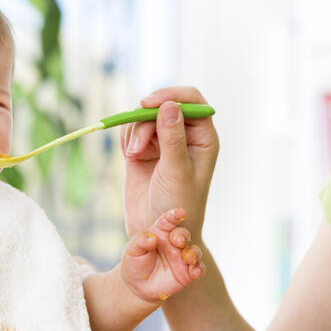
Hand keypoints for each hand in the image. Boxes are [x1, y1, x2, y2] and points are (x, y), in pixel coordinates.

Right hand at [121, 87, 218, 238]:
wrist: (157, 234)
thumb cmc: (178, 206)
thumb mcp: (176, 171)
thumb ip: (173, 138)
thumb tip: (169, 106)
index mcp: (202, 138)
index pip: (191, 101)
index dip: (171, 96)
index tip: (149, 103)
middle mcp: (184, 135)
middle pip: (163, 105)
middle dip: (146, 118)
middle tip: (136, 144)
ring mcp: (162, 142)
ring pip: (144, 116)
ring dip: (135, 131)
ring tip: (134, 156)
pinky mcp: (142, 150)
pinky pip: (132, 130)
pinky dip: (127, 137)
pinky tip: (130, 155)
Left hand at [121, 208, 203, 303]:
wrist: (137, 286)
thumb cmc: (135, 262)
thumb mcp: (132, 250)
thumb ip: (140, 241)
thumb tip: (152, 238)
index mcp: (161, 231)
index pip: (169, 220)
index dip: (175, 215)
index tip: (181, 212)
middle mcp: (174, 242)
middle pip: (183, 234)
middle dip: (183, 236)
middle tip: (178, 241)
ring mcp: (182, 257)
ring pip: (194, 251)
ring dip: (193, 253)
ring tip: (187, 258)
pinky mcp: (188, 273)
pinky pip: (198, 269)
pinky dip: (199, 269)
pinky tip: (195, 271)